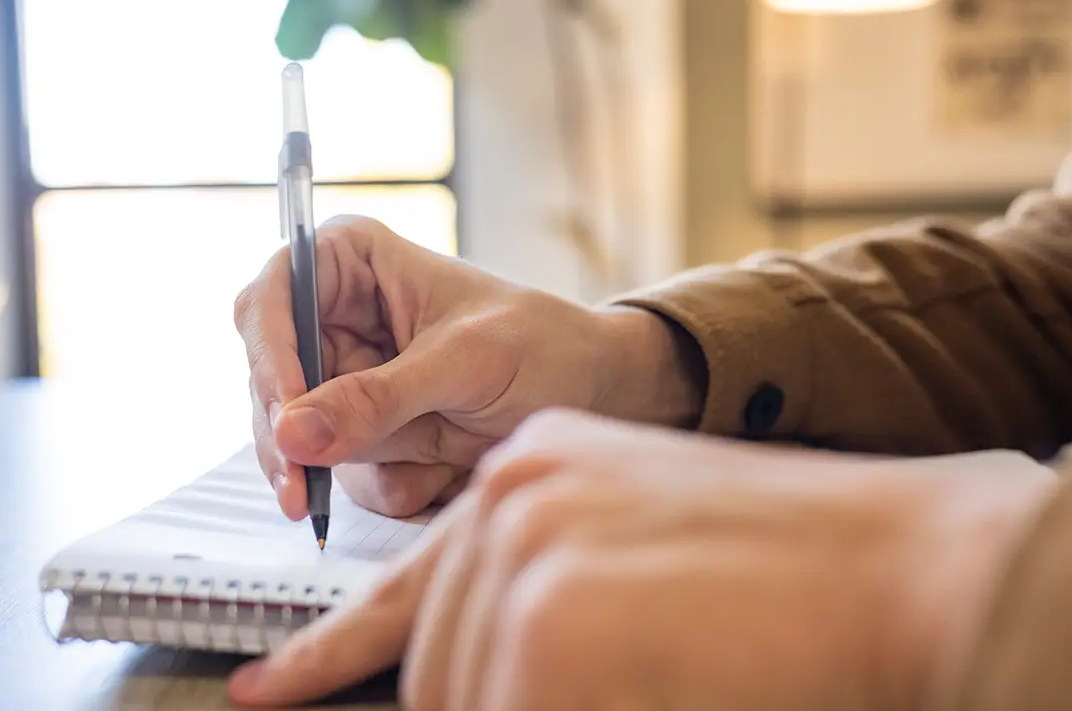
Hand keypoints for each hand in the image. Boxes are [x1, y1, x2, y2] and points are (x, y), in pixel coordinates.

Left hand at [226, 410, 1056, 709]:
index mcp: (527, 474)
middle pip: (433, 666)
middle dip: (485, 707)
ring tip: (636, 668)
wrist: (891, 562)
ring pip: (464, 697)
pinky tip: (639, 680)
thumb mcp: (625, 549)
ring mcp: (526, 552)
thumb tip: (474, 673)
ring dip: (529, 707)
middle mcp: (510, 495)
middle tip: (593, 681)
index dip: (331, 653)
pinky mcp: (555, 623)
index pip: (402, 584)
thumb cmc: (775, 568)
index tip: (270, 692)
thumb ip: (535, 595)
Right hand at [234, 216, 703, 519]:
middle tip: (301, 493)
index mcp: (351, 262)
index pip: (273, 298)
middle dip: (290, 437)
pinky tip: (445, 468)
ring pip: (301, 435)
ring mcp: (347, 379)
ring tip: (429, 461)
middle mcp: (338, 318)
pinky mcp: (366, 429)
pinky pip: (346, 469)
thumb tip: (292, 434)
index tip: (285, 416)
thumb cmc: (540, 345)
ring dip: (357, 463)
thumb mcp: (463, 364)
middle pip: (271, 377)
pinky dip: (394, 480)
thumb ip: (379, 398)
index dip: (269, 357)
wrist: (590, 391)